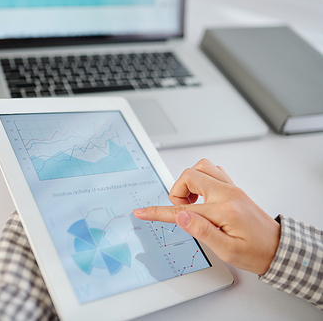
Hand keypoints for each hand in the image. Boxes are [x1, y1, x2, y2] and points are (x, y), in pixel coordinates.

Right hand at [133, 159, 280, 274]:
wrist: (279, 249)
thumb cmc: (255, 253)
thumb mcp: (227, 250)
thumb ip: (202, 231)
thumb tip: (181, 215)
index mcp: (223, 210)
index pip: (182, 208)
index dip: (158, 211)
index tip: (142, 212)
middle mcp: (228, 193)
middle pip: (190, 175)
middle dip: (177, 192)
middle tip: (183, 212)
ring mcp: (232, 188)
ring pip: (202, 167)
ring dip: (190, 182)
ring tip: (191, 203)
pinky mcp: (234, 188)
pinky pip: (212, 172)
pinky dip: (201, 180)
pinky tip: (202, 198)